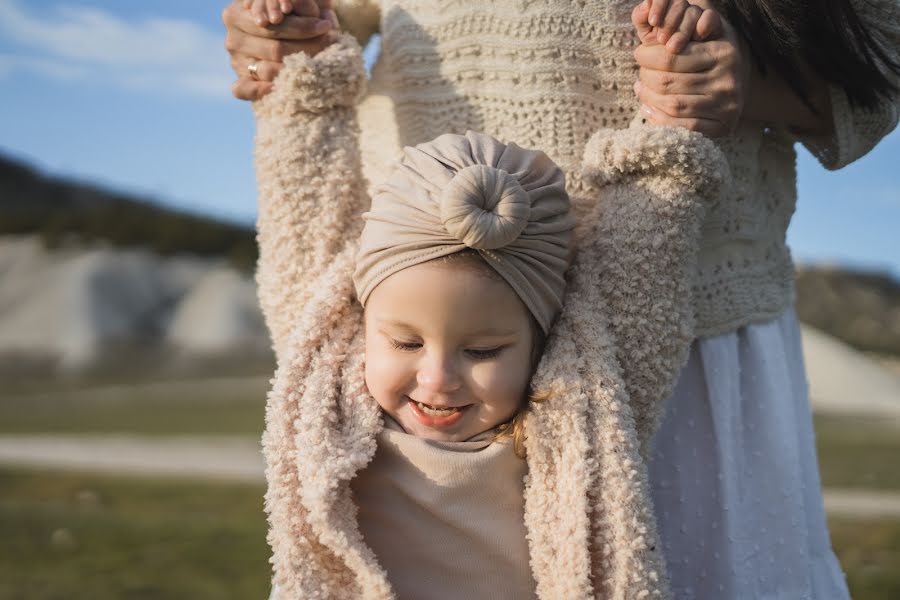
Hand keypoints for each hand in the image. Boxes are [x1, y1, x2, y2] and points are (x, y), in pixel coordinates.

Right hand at [222, 0, 339, 100]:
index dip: (301, 26)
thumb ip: (303, 5)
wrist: (286, 36)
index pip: (274, 25)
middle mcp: (233, 38)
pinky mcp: (240, 81)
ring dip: (296, 71)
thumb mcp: (296, 5)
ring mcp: (235, 61)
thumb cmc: (293, 14)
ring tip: (319, 66)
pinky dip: (261, 91)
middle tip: (329, 47)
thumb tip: (322, 21)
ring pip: (267, 70)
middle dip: (306, 48)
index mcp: (238, 13)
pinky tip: (281, 88)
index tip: (325, 26)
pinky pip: (244, 90)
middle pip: (274, 49)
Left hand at [632, 0, 750, 136]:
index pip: (670, 56)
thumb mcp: (704, 36)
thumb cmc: (711, 57)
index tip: (639, 53)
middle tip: (639, 75)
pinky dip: (660, 119)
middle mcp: (727, 78)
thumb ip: (680, 25)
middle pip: (668, 82)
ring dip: (649, 99)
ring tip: (641, 90)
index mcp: (722, 52)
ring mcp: (726, 105)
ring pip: (672, 104)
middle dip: (646, 78)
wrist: (738, 87)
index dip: (647, 56)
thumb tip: (644, 10)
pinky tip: (649, 110)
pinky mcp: (723, 127)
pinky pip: (682, 126)